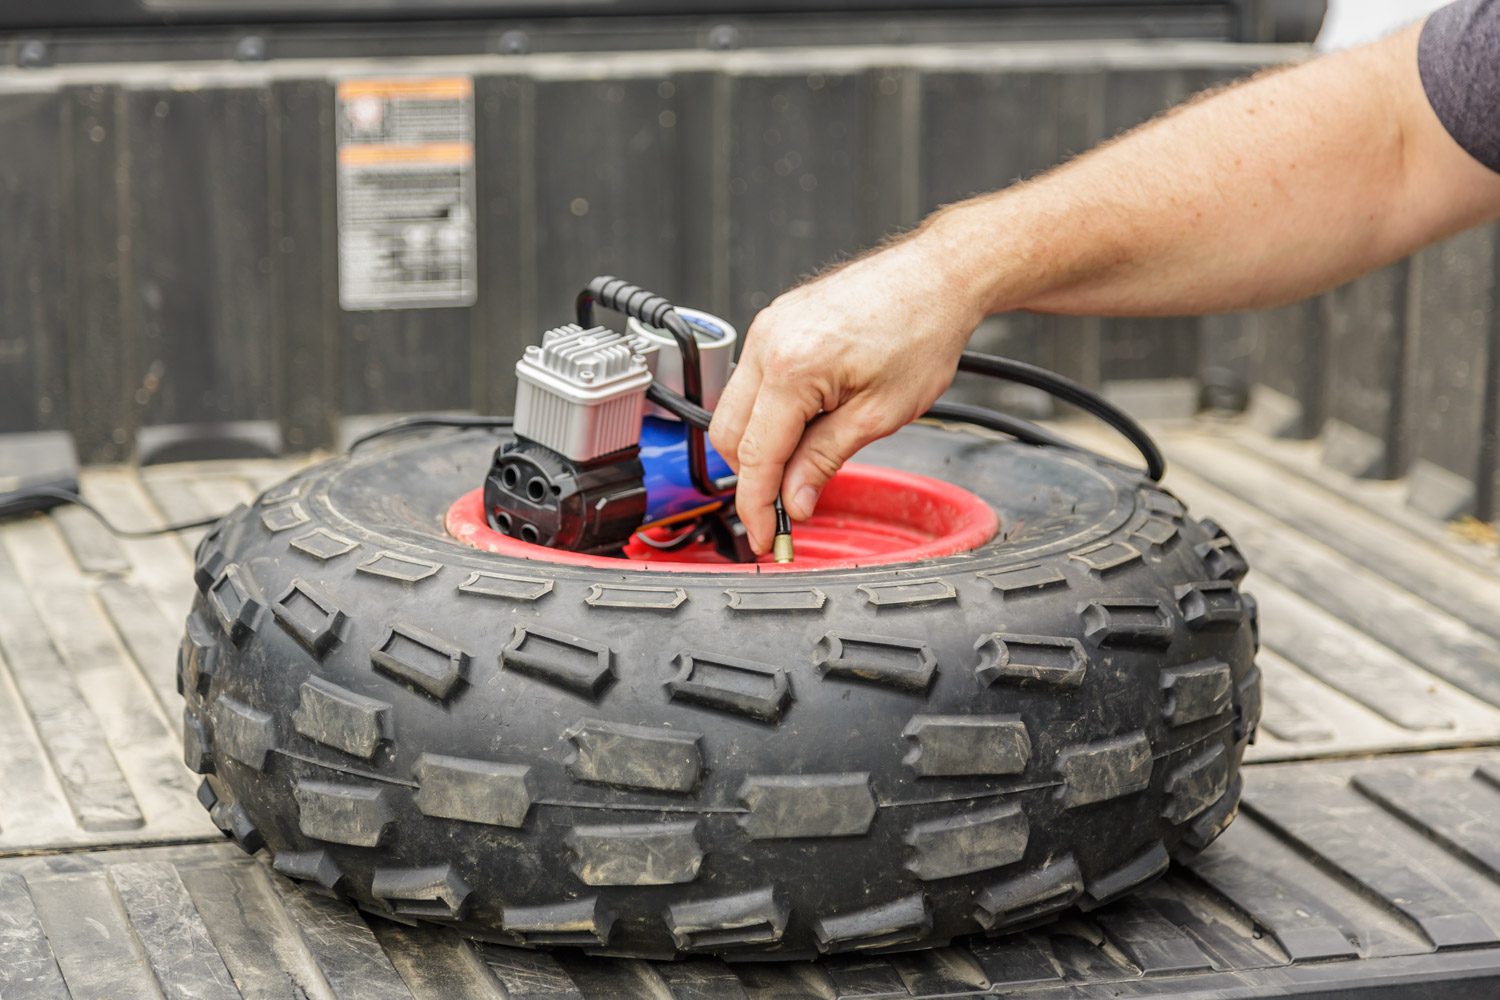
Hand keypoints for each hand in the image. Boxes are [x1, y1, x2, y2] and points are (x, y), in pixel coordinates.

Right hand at [709, 229, 983, 553]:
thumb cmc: (921, 332)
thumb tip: (793, 501)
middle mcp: (768, 343)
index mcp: (791, 368)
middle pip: (728, 435)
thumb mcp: (879, 415)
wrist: (937, 277)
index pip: (755, 457)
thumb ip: (825, 460)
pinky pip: (752, 382)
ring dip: (760, 445)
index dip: (756, 507)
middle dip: (753, 478)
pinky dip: (769, 413)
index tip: (764, 536)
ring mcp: (767, 328)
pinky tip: (806, 424)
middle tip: (788, 506)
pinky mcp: (775, 323)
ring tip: (806, 461)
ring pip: (734, 409)